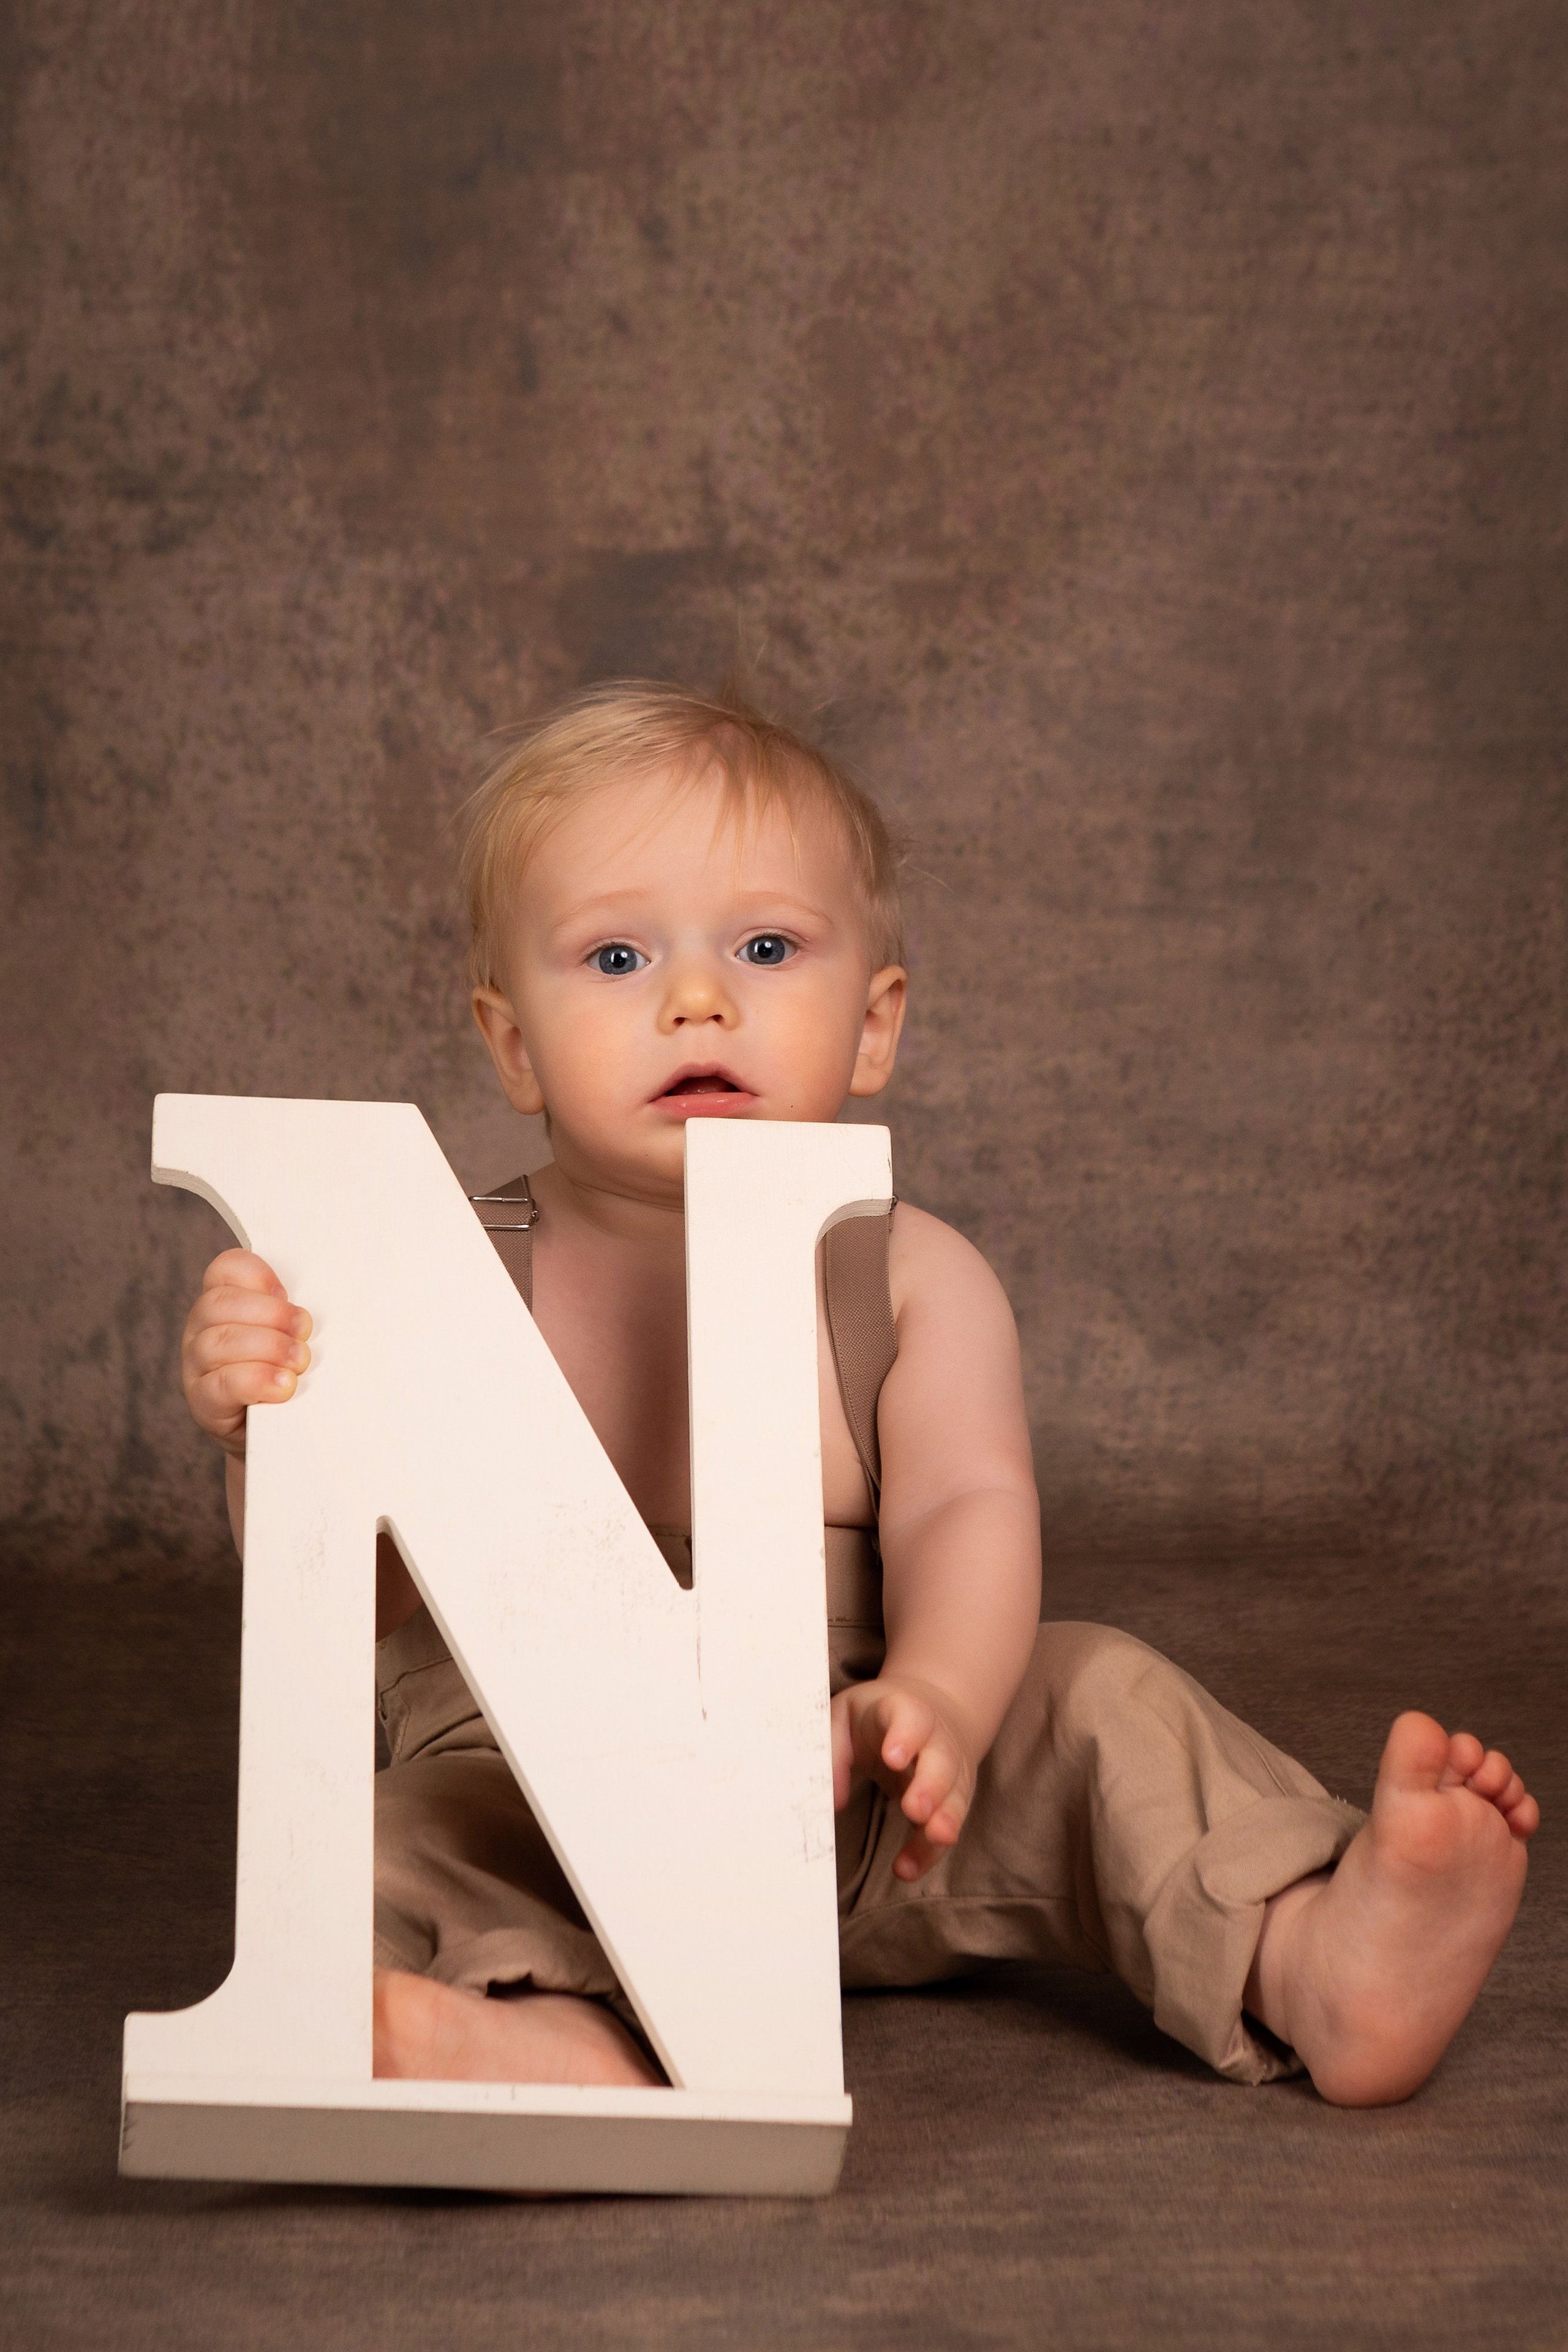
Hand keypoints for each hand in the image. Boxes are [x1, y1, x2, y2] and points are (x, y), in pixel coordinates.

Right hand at [181, 1249, 312, 1456]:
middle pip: (220, 1303)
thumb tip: (315, 1309)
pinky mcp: (203, 1402)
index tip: (287, 1293)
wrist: (275, 1432)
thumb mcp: (288, 1337)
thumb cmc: (283, 1372)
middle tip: (304, 1330)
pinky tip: (282, 1385)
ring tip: (299, 1361)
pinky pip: (222, 1384)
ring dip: (268, 1348)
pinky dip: (257, 1381)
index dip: (256, 1274)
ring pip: (219, 1342)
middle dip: (270, 1314)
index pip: (226, 1269)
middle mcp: (202, 1329)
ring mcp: (197, 1365)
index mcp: (223, 1303)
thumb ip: (292, 1316)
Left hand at [831, 1672, 977, 1880]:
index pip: (911, 1717)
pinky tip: (908, 1868)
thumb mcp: (844, 1717)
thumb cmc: (875, 1718)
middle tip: (916, 1808)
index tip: (893, 1757)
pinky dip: (928, 1850)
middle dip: (932, 1785)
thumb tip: (833, 1799)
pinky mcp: (952, 1800)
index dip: (905, 1736)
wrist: (928, 1715)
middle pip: (942, 1761)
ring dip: (945, 1820)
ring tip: (936, 1838)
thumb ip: (834, 1751)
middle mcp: (936, 1740)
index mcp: (906, 1710)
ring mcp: (950, 1770)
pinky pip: (944, 1827)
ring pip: (954, 1796)